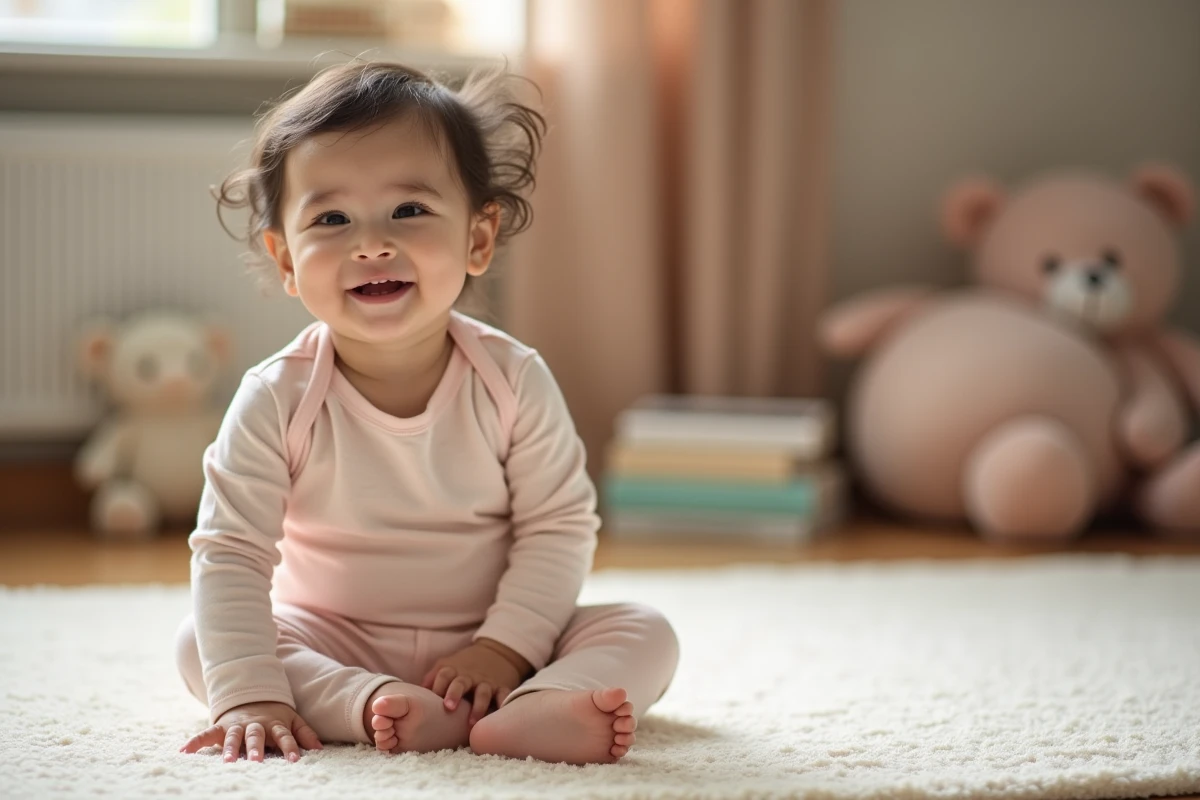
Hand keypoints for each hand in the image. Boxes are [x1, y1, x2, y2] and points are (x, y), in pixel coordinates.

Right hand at [179, 701, 322, 762]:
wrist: (251, 696)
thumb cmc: (274, 715)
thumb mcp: (292, 719)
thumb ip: (305, 733)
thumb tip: (319, 749)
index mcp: (275, 724)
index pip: (285, 736)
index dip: (291, 747)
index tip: (296, 760)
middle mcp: (255, 724)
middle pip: (257, 735)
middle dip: (256, 748)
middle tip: (257, 761)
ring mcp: (237, 725)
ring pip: (233, 735)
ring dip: (230, 747)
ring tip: (228, 761)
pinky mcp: (221, 726)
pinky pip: (206, 733)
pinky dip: (195, 741)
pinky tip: (184, 751)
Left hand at [421, 638, 531, 725]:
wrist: (495, 653)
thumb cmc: (464, 667)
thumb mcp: (446, 666)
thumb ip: (431, 680)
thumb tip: (410, 697)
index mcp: (453, 670)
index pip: (443, 676)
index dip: (437, 686)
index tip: (432, 700)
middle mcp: (469, 676)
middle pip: (460, 682)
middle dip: (454, 694)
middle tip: (449, 708)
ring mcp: (487, 682)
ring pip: (483, 692)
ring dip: (478, 706)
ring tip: (472, 722)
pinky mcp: (502, 687)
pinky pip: (504, 695)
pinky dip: (504, 703)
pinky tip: (502, 713)